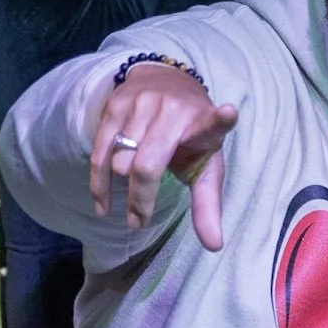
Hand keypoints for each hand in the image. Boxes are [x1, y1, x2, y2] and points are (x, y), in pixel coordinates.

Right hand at [89, 64, 238, 251]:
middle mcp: (173, 110)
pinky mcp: (115, 105)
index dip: (220, 120)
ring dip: (121, 191)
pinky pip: (100, 153)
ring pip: (120, 160)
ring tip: (130, 209)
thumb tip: (214, 246)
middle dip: (139, 199)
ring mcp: (142, 104)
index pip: (212, 124)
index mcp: (201, 124)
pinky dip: (98, 184)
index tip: (229, 113)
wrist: (163, 82)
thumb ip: (207, 205)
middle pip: (146, 165)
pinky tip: (102, 205)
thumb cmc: (188, 135)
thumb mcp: (204, 165)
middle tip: (138, 222)